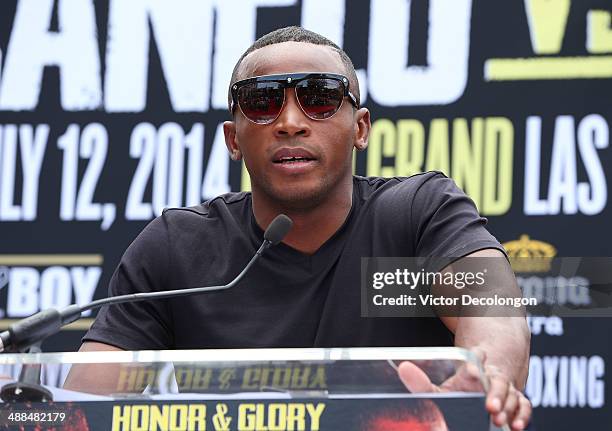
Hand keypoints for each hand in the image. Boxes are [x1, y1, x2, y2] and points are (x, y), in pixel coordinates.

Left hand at [397, 349, 531, 429]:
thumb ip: (422, 382)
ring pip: (514, 395)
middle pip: (498, 381)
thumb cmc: (460, 390)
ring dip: (508, 406)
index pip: (477, 359)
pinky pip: (524, 406)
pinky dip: (522, 415)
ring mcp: (507, 391)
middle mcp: (492, 378)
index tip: (469, 371)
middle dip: (495, 393)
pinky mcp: (516, 404)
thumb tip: (403, 368)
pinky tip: (516, 426)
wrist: (484, 389)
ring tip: (498, 418)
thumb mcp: (441, 387)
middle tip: (488, 406)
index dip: (475, 363)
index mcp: (473, 370)